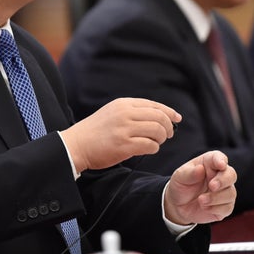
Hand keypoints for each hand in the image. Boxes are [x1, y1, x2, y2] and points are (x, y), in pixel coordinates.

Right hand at [61, 97, 179, 172]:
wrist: (76, 144)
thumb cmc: (96, 131)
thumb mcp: (113, 112)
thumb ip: (132, 112)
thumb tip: (159, 117)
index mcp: (123, 103)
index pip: (154, 105)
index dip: (169, 112)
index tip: (177, 118)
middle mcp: (125, 113)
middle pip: (159, 117)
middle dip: (168, 126)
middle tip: (168, 134)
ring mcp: (124, 129)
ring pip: (157, 131)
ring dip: (161, 138)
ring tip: (156, 142)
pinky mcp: (124, 145)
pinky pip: (150, 145)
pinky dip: (153, 148)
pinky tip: (149, 149)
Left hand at [163, 150, 236, 224]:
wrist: (179, 205)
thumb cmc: (181, 185)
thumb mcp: (179, 177)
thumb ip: (189, 173)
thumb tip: (200, 169)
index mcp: (209, 163)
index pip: (219, 157)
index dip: (221, 160)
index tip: (221, 164)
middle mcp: (220, 175)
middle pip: (231, 174)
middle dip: (223, 180)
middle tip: (212, 186)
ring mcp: (224, 191)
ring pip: (230, 193)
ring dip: (216, 198)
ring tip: (200, 200)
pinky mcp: (225, 206)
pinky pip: (227, 207)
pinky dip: (215, 208)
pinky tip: (204, 207)